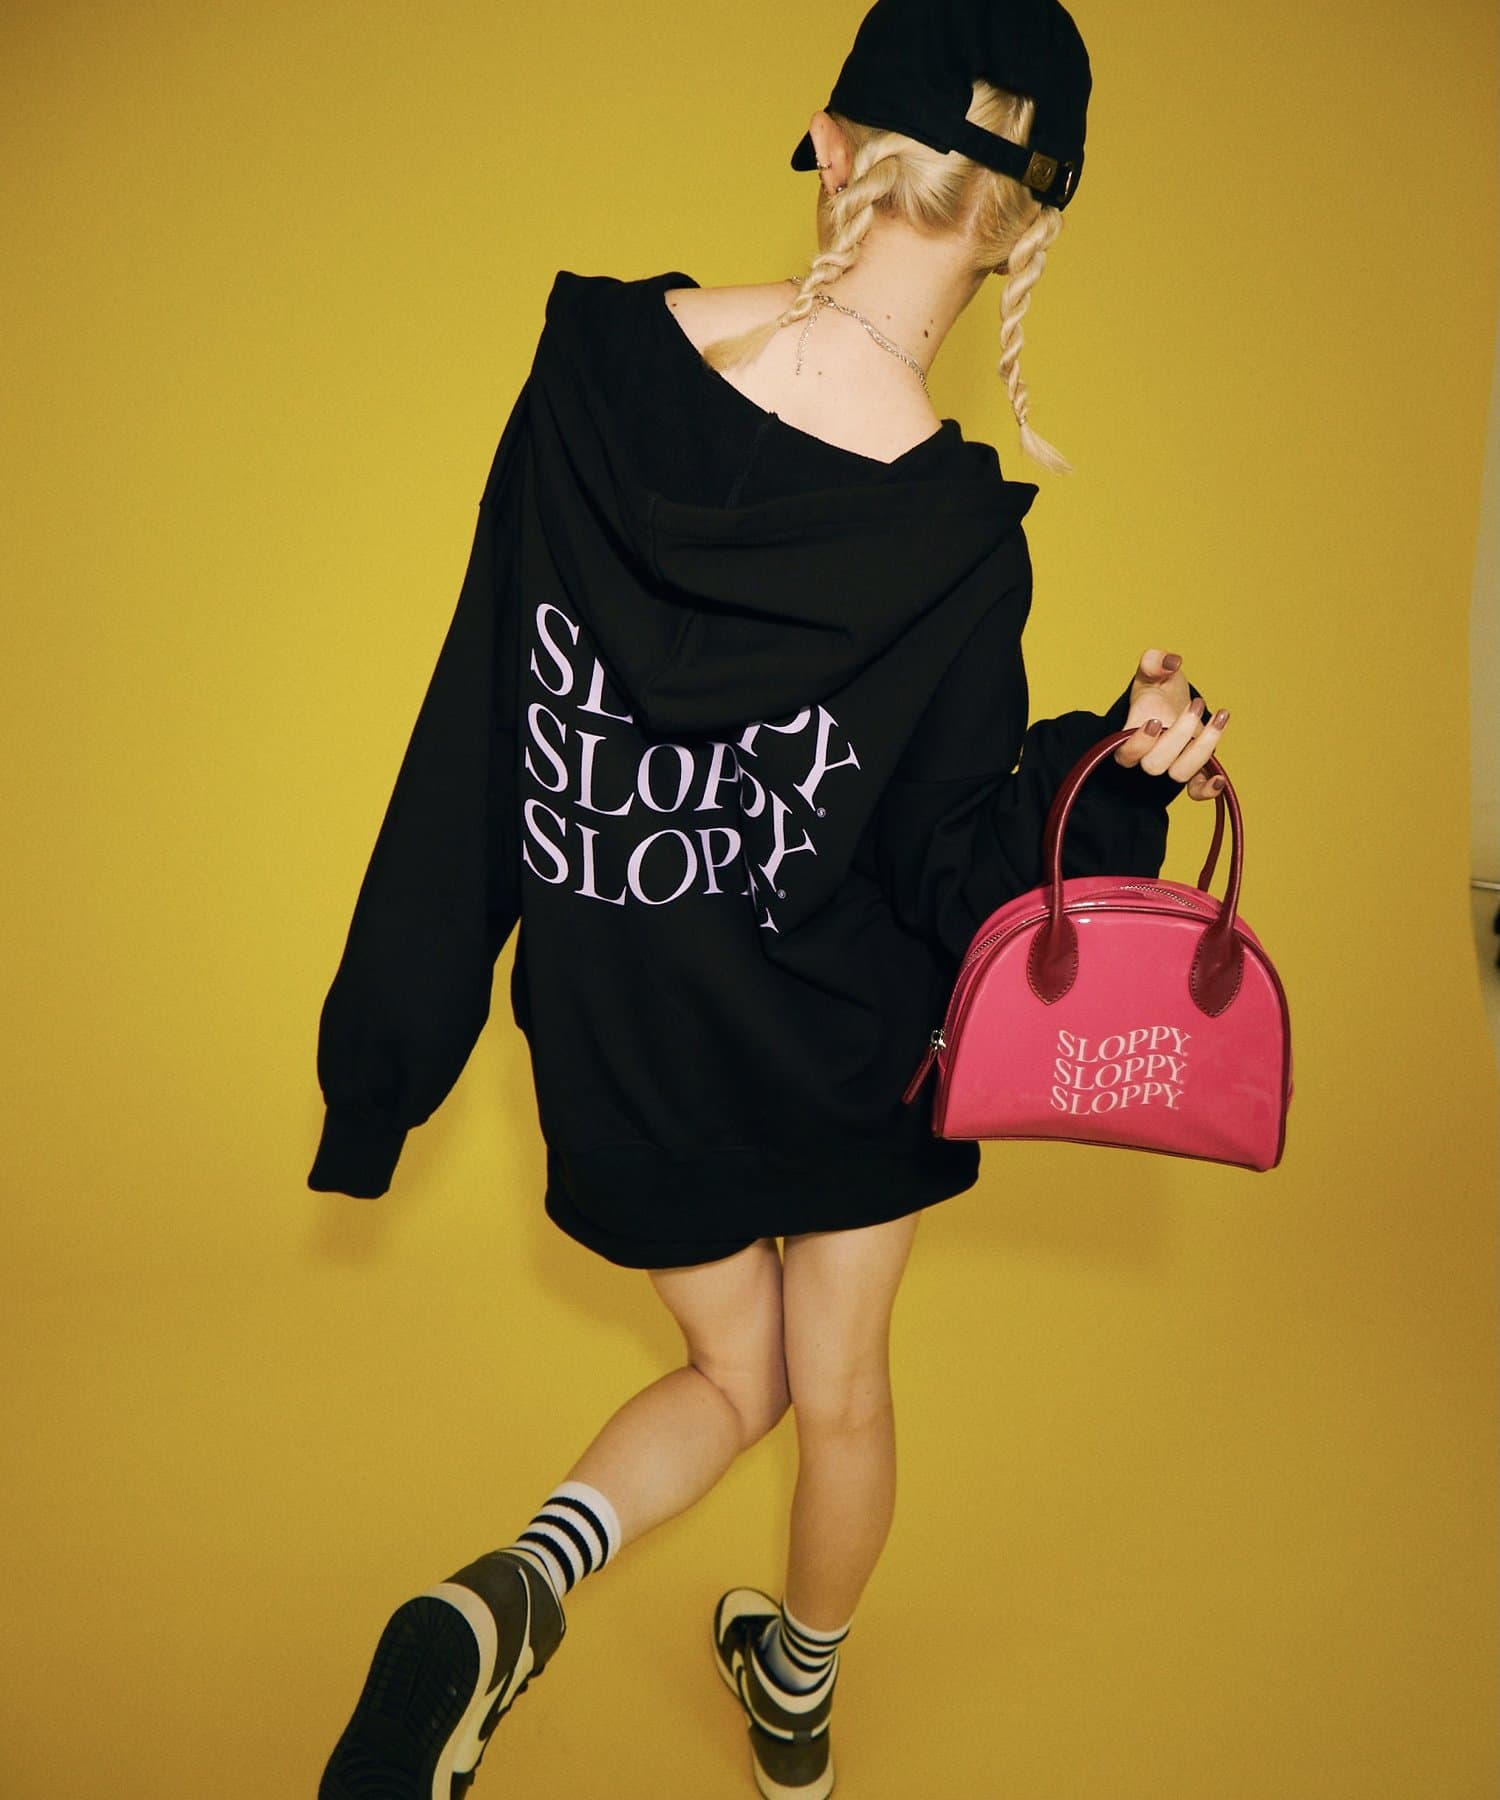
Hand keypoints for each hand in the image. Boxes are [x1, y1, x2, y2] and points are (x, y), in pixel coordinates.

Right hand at [1113, 648, 1227, 801]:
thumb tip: (1171, 662)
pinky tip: (1220, 778)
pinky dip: (1207, 789)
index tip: (1155, 720)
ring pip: (1180, 773)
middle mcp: (1150, 755)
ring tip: (1220, 716)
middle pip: (1156, 764)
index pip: (1126, 753)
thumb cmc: (1157, 690)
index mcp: (1132, 735)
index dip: (1139, 743)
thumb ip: (1154, 662)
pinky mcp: (1192, 772)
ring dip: (1202, 748)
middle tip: (1195, 704)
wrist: (1173, 704)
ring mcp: (1171, 765)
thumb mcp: (1152, 670)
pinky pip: (1196, 790)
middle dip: (1179, 735)